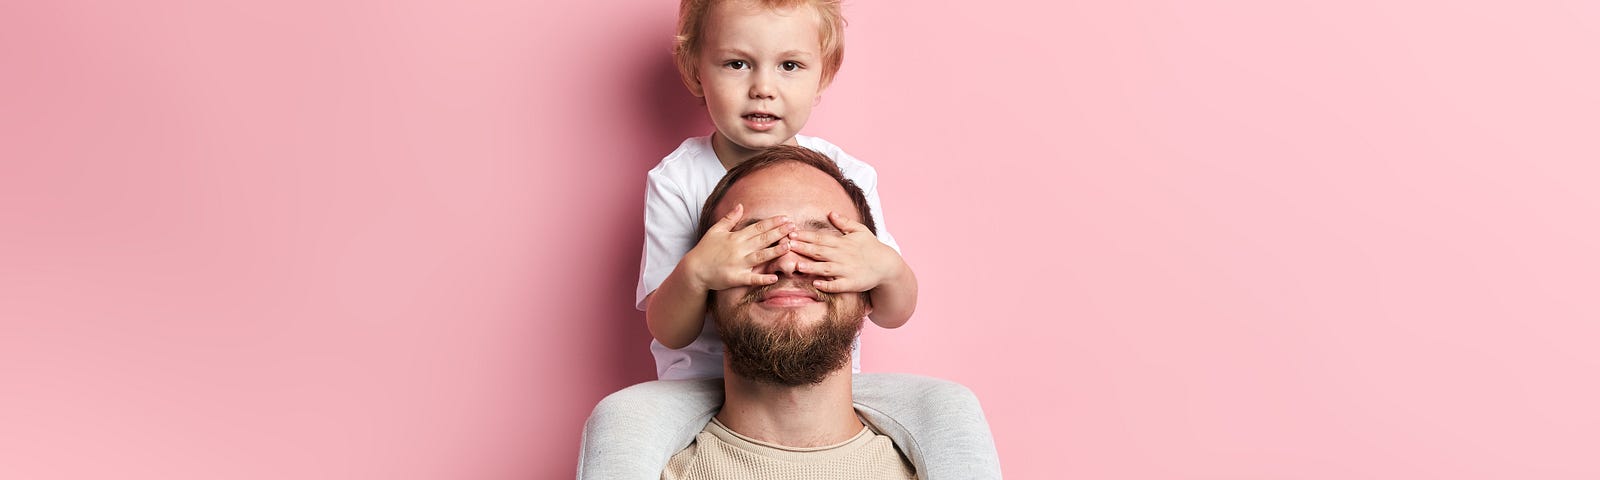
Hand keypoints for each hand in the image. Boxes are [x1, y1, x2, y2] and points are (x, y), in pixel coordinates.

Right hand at [684, 203, 795, 290]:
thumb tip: (740, 205)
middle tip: (794, 227)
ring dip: (775, 251)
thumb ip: (729, 218)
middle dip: (779, 232)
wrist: (694, 270)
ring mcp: (738, 264)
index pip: (758, 227)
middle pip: (762, 239)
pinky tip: (775, 277)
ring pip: (760, 256)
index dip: (773, 222)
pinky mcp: (736, 278)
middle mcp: (739, 249)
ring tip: (789, 246)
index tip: (786, 218)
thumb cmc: (705, 249)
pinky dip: (763, 278)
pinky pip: (751, 278)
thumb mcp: (715, 230)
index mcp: (735, 237)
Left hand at [787, 211, 905, 292]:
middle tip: (787, 245)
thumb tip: (830, 212)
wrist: (887, 265)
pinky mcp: (851, 283)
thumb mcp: (860, 230)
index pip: (820, 238)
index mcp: (842, 243)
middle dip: (803, 248)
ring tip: (798, 265)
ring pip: (826, 268)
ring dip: (811, 267)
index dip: (805, 236)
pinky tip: (816, 284)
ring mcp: (847, 270)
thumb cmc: (871, 247)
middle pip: (819, 251)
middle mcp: (843, 256)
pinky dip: (827, 285)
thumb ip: (844, 223)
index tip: (791, 233)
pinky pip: (837, 285)